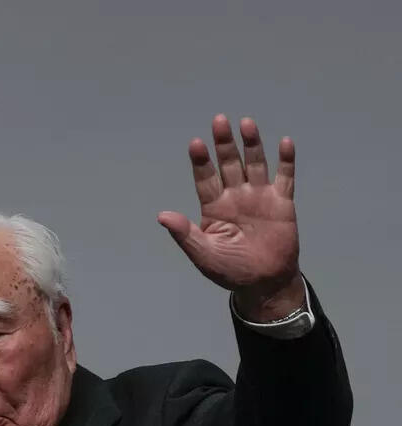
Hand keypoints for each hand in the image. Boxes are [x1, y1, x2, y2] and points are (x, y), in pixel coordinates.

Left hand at [158, 115, 303, 320]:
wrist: (263, 282)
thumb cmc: (230, 270)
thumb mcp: (203, 254)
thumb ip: (185, 234)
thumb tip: (162, 215)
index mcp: (214, 207)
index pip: (205, 179)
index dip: (201, 162)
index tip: (195, 144)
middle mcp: (236, 197)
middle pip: (229, 164)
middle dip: (224, 144)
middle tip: (219, 121)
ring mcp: (260, 197)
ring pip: (255, 164)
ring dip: (251, 144)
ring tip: (246, 124)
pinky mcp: (282, 202)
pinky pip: (285, 177)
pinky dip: (286, 161)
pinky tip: (284, 143)